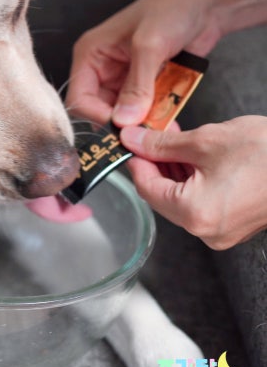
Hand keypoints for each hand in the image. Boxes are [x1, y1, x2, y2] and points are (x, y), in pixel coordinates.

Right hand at [66, 0, 266, 127]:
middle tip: (146, 135)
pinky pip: (143, 109)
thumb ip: (137, 86)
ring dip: (141, 124)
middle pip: (100, 109)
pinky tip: (169, 124)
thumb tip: (124, 122)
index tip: (124, 129)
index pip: (79, 98)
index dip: (98, 116)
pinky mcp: (146, 84)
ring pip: (123, 113)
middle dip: (122, 124)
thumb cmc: (173, 8)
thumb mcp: (150, 45)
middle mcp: (102, 68)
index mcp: (91, 54)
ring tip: (162, 131)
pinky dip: (155, 118)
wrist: (209, 1)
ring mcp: (125, 78)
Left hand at [120, 116, 266, 249]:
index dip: (136, 160)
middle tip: (151, 135)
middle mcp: (206, 231)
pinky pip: (200, 202)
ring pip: (179, 198)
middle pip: (161, 195)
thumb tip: (133, 141)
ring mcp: (222, 231)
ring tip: (172, 139)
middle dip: (154, 163)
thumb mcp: (206, 141)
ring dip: (172, 169)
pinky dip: (192, 180)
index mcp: (194, 214)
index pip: (146, 187)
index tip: (132, 140)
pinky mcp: (235, 224)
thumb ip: (162, 144)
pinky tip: (192, 155)